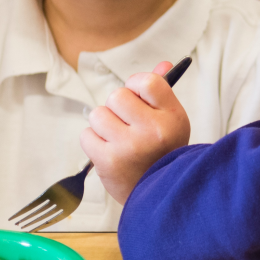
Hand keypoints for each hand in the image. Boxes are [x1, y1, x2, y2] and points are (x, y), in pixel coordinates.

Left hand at [81, 61, 192, 203]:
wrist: (158, 195)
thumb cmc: (163, 153)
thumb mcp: (172, 121)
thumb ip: (162, 93)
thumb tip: (162, 64)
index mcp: (172, 117)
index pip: (147, 81)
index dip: (136, 85)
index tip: (138, 98)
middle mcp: (152, 130)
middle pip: (117, 95)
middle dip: (117, 108)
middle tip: (128, 124)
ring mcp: (129, 146)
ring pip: (98, 114)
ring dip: (104, 125)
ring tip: (118, 140)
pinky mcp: (108, 161)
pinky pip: (86, 135)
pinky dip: (94, 142)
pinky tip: (109, 152)